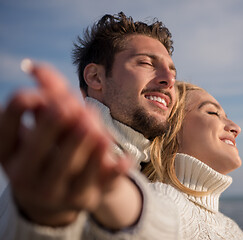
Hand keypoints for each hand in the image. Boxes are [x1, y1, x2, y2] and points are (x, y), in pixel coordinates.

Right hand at [0, 60, 130, 225]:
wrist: (63, 193)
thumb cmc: (53, 147)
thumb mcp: (48, 122)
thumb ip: (48, 93)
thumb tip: (36, 67)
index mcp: (9, 155)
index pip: (4, 127)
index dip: (18, 106)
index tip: (34, 94)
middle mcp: (25, 177)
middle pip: (37, 147)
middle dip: (54, 123)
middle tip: (70, 106)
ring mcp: (54, 192)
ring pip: (69, 165)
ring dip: (83, 143)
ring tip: (95, 128)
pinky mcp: (84, 198)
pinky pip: (101, 183)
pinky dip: (114, 170)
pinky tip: (124, 159)